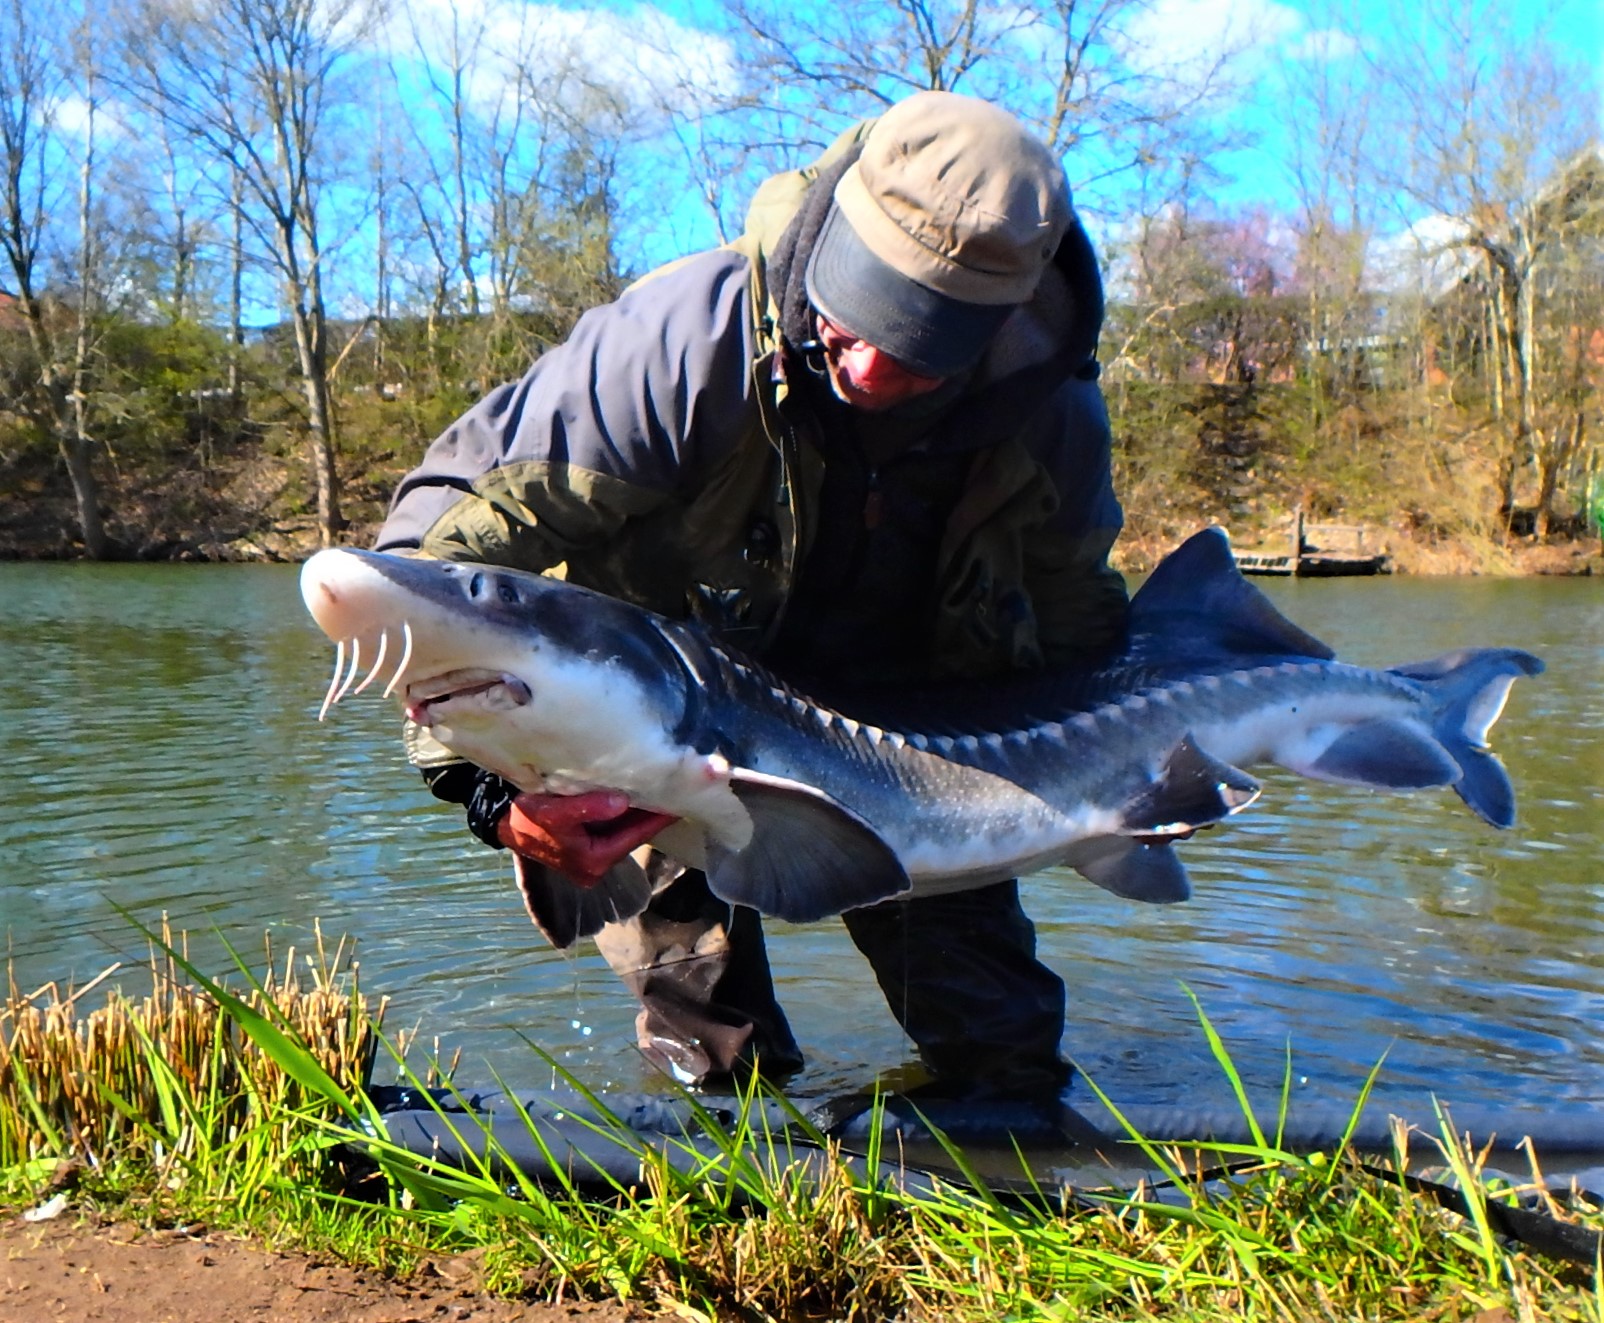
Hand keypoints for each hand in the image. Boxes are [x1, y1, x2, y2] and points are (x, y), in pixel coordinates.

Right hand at [496, 789, 676, 886]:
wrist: (503, 822)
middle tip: (679, 787)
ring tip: (665, 787)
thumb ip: (588, 807)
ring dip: (641, 812)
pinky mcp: (587, 847)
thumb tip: (623, 801)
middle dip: (653, 813)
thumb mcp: (555, 810)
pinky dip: (626, 814)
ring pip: (624, 832)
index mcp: (592, 861)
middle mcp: (595, 866)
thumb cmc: (526, 816)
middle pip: (633, 835)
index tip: (682, 796)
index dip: (659, 817)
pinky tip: (638, 794)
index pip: (635, 835)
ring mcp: (592, 859)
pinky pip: (614, 829)